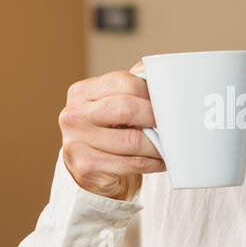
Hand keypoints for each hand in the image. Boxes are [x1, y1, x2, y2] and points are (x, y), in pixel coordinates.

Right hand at [59, 60, 163, 200]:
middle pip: (126, 109)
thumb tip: (161, 75)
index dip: (150, 91)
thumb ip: (131, 90)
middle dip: (154, 117)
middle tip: (171, 123)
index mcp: (81, 92)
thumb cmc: (108, 133)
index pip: (123, 82)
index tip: (165, 101)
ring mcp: (76, 143)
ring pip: (133, 140)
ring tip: (168, 145)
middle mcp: (73, 115)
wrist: (92, 171)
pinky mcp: (87, 167)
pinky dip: (152, 162)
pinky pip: (132, 163)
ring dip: (157, 145)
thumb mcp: (113, 106)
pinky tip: (158, 160)